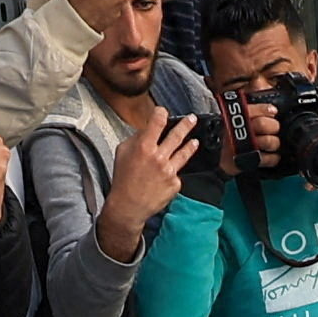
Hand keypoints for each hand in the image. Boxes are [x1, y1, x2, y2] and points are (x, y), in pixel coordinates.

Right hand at [95, 106, 196, 256]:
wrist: (129, 205)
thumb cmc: (123, 179)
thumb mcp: (122, 152)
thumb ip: (136, 139)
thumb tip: (147, 131)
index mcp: (144, 147)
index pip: (157, 122)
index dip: (161, 113)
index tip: (163, 111)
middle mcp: (159, 157)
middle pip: (177, 135)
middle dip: (185, 125)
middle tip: (192, 119)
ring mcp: (169, 170)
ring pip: (184, 154)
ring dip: (190, 145)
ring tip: (195, 141)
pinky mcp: (175, 183)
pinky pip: (177, 173)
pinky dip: (173, 171)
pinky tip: (167, 174)